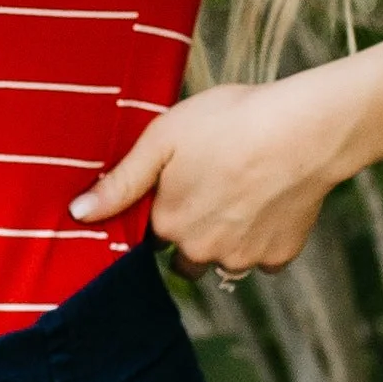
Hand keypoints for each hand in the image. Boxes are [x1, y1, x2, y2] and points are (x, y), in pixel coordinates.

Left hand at [71, 69, 359, 275]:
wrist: (305, 128)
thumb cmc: (230, 121)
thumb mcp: (163, 138)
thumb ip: (120, 181)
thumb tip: (77, 213)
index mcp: (168, 224)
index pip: (153, 236)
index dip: (165, 210)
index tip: (181, 186)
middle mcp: (201, 252)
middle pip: (187, 256)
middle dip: (194, 232)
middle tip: (215, 186)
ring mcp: (243, 258)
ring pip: (226, 260)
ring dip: (228, 239)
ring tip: (244, 193)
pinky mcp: (280, 255)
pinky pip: (265, 257)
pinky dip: (266, 238)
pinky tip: (271, 201)